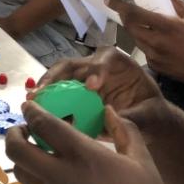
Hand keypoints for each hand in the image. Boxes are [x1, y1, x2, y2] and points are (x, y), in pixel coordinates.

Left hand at [6, 104, 182, 183]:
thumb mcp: (142, 161)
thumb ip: (124, 131)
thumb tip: (110, 111)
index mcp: (84, 155)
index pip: (44, 126)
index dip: (31, 112)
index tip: (28, 106)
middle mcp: (61, 174)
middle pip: (16, 149)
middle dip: (12, 134)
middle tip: (22, 129)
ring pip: (20, 171)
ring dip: (20, 157)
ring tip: (33, 151)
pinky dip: (36, 177)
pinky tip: (52, 175)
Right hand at [34, 47, 163, 115]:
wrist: (148, 120)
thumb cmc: (151, 112)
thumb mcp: (148, 114)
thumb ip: (131, 117)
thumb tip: (110, 123)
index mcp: (119, 63)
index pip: (105, 60)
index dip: (97, 70)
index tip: (92, 87)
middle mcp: (97, 66)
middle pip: (72, 65)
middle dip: (55, 76)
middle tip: (43, 91)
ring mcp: (83, 79)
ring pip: (59, 76)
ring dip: (45, 87)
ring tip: (32, 100)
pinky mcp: (75, 93)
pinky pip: (58, 93)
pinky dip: (47, 100)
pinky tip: (35, 110)